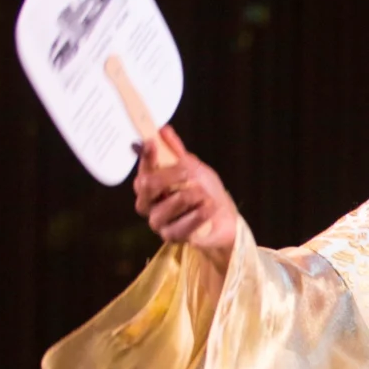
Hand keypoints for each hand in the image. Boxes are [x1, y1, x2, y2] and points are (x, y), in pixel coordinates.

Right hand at [132, 125, 238, 276]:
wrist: (225, 219)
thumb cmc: (206, 192)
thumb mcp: (195, 168)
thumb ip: (178, 152)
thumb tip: (164, 130)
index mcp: (150, 185)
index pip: (142, 168)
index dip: (146, 156)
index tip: (152, 143)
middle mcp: (149, 204)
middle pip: (146, 187)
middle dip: (170, 176)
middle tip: (189, 173)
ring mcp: (159, 222)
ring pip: (166, 206)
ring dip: (190, 197)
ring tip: (204, 194)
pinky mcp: (173, 237)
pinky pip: (182, 226)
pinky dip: (198, 215)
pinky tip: (208, 208)